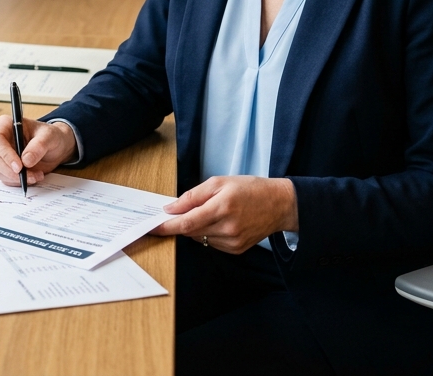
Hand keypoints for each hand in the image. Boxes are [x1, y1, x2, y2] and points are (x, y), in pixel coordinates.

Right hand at [0, 114, 76, 186]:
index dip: (5, 154)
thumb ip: (39, 146)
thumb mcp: (49, 136)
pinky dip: (17, 182)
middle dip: (12, 171)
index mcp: (5, 125)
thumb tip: (26, 161)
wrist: (53, 148)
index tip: (19, 166)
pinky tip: (32, 177)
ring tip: (36, 175)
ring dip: (16, 178)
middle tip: (31, 176)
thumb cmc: (49, 136)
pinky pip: (4, 179)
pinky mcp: (2, 168)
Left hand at [150, 176, 297, 253]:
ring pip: (200, 238)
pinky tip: (219, 222)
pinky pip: (212, 243)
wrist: (279, 204)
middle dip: (180, 223)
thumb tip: (171, 208)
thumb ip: (193, 196)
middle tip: (177, 213)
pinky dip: (208, 233)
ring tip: (209, 213)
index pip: (187, 222)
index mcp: (223, 207)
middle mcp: (228, 227)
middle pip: (191, 231)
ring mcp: (233, 241)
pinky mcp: (236, 249)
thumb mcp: (220, 182)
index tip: (153, 226)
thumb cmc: (250, 189)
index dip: (167, 226)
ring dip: (195, 228)